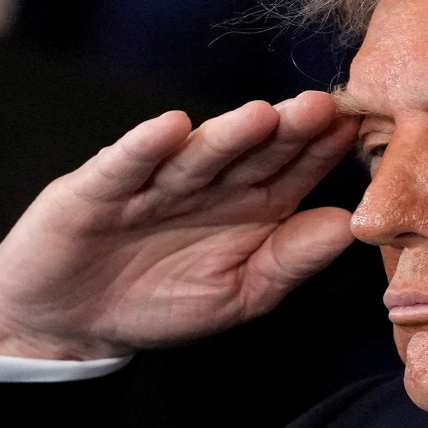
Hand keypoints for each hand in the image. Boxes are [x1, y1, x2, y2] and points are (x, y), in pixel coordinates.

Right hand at [0, 91, 359, 359]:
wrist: (72, 320)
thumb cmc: (165, 301)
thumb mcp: (241, 292)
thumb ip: (290, 260)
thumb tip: (347, 226)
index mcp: (251, 204)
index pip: (294, 172)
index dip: (322, 152)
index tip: (356, 132)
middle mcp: (209, 183)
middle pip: (253, 152)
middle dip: (286, 130)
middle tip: (322, 107)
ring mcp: (154, 182)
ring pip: (198, 154)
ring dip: (227, 134)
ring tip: (262, 115)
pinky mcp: (97, 189)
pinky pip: (125, 166)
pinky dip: (145, 147)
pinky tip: (171, 128)